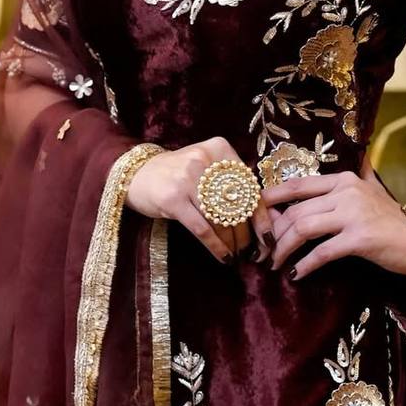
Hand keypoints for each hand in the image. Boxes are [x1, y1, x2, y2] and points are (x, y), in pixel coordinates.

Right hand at [125, 136, 274, 265]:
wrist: (137, 174)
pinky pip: (203, 229)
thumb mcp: (206, 166)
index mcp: (219, 148)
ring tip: (238, 254)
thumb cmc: (178, 173)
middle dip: (246, 232)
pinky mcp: (173, 199)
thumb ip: (231, 181)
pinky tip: (223, 257)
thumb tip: (261, 216)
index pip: (249, 186)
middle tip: (251, 249)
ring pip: (222, 218)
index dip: (261, 215)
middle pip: (236, 204)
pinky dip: (216, 246)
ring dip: (232, 242)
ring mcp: (187, 179)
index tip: (268, 236)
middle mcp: (204, 160)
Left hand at [260, 156, 405, 280]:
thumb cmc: (394, 219)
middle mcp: (346, 193)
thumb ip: (362, 172)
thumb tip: (359, 152)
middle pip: (296, 210)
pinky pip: (322, 252)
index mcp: (345, 180)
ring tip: (274, 263)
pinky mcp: (360, 239)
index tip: (255, 212)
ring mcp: (353, 215)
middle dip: (274, 232)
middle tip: (263, 250)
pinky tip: (297, 274)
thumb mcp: (375, 188)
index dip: (273, 197)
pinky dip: (306, 264)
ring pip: (303, 228)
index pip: (299, 185)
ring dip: (284, 249)